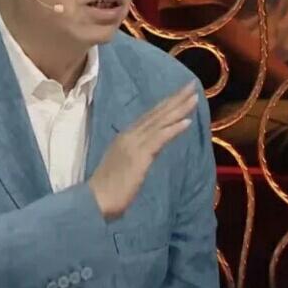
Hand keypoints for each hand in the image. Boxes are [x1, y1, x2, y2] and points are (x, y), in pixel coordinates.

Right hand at [88, 81, 198, 220]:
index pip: (149, 117)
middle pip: (156, 114)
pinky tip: (187, 121)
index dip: (166, 104)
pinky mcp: (138, 156)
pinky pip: (159, 139)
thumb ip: (137, 155)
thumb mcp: (125, 166)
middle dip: (175, 99)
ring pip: (159, 122)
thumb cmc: (108, 190)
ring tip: (194, 97)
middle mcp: (129, 136)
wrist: (93, 201)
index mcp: (125, 137)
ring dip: (178, 109)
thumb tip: (150, 152)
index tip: (181, 94)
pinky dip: (173, 129)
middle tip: (192, 86)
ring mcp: (133, 144)